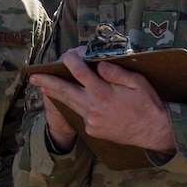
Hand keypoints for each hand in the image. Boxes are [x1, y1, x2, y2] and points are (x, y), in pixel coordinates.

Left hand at [29, 47, 175, 154]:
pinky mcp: (92, 130)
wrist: (154, 132)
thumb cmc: (148, 104)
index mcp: (104, 93)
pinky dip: (72, 105)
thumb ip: (117, 73)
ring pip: (68, 104)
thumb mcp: (138, 83)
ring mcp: (91, 121)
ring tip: (40, 86)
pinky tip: (66, 99)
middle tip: (33, 75)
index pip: (80, 73)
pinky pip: (79, 114)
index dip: (70, 61)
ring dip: (54, 94)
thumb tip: (98, 64)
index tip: (67, 54)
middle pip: (65, 91)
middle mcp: (93, 108)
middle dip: (47, 82)